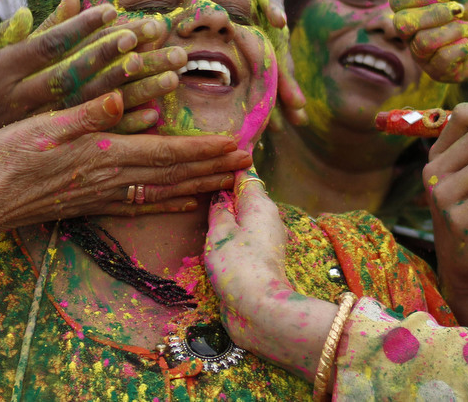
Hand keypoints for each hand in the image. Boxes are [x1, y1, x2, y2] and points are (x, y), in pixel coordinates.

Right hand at [0, 0, 187, 178]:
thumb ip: (6, 31)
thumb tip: (44, 5)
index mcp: (0, 72)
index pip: (47, 46)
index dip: (81, 27)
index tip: (112, 10)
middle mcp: (21, 99)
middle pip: (80, 73)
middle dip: (120, 52)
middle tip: (156, 32)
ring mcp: (35, 125)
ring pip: (92, 105)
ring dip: (135, 88)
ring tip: (170, 72)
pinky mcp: (44, 145)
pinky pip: (89, 137)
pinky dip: (121, 126)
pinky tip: (153, 114)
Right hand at [0, 91, 251, 231]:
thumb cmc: (4, 158)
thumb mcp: (42, 125)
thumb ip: (85, 113)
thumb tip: (119, 99)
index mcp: (103, 153)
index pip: (166, 151)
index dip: (204, 148)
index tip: (237, 145)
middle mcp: (109, 178)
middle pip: (173, 174)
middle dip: (212, 167)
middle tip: (248, 164)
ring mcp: (100, 196)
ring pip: (162, 193)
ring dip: (198, 186)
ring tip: (228, 184)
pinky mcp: (89, 207)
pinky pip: (137, 207)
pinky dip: (165, 205)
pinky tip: (182, 205)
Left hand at [194, 0, 306, 125]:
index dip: (272, 3)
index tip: (276, 19)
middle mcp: (271, 11)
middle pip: (281, 43)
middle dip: (287, 74)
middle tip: (296, 103)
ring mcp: (271, 29)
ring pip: (281, 64)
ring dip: (287, 93)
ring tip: (297, 122)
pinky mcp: (266, 40)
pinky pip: (272, 70)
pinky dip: (278, 95)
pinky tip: (286, 122)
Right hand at [205, 172, 333, 379]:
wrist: (259, 310)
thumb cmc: (238, 266)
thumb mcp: (220, 232)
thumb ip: (218, 209)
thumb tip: (219, 195)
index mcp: (260, 203)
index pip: (245, 174)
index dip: (229, 165)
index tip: (212, 157)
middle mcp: (268, 217)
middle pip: (246, 196)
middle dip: (226, 191)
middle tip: (199, 183)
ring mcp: (268, 240)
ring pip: (245, 217)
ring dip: (227, 214)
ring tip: (202, 209)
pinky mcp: (263, 260)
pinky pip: (245, 237)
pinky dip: (232, 233)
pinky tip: (214, 237)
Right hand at [389, 0, 467, 83]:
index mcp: (414, 10)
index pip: (396, 0)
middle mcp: (413, 34)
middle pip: (402, 23)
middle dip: (434, 13)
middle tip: (460, 9)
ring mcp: (424, 56)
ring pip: (421, 43)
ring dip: (451, 30)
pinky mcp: (440, 73)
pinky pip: (440, 60)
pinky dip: (460, 48)